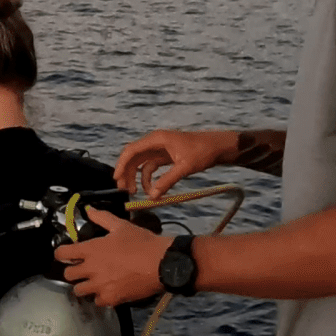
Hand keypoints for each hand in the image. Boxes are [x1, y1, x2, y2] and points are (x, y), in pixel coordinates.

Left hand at [56, 208, 169, 307]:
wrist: (162, 263)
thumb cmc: (142, 242)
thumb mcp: (121, 226)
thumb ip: (102, 218)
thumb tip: (88, 210)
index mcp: (90, 249)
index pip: (62, 253)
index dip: (62, 253)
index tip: (66, 254)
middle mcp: (90, 269)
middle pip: (68, 274)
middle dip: (73, 271)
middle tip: (83, 269)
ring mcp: (99, 286)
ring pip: (79, 291)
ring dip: (84, 286)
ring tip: (94, 282)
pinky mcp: (111, 298)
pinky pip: (97, 301)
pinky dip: (101, 297)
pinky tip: (108, 291)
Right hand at [114, 130, 231, 198]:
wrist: (219, 147)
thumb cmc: (204, 152)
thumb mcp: (185, 167)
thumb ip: (167, 181)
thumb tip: (152, 196)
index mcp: (157, 139)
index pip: (132, 150)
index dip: (121, 164)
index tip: (117, 179)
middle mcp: (155, 142)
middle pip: (134, 157)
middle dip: (127, 173)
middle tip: (125, 190)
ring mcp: (160, 149)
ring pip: (141, 163)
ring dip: (136, 177)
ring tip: (135, 192)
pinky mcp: (166, 156)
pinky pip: (151, 167)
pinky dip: (149, 178)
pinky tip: (152, 189)